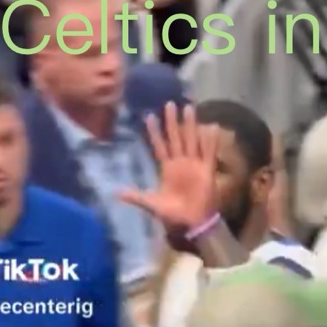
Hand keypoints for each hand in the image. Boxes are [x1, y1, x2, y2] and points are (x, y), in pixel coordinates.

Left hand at [120, 102, 218, 229]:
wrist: (193, 223)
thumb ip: (136, 196)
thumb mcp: (151, 204)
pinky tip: (210, 127)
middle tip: (169, 103)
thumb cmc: (173, 214)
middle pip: (176, 138)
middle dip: (172, 121)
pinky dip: (210, 141)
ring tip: (189, 107)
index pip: (160, 146)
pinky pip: (209, 152)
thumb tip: (116, 193)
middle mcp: (181, 162)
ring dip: (190, 125)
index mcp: (168, 168)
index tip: (149, 117)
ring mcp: (194, 165)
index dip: (155, 133)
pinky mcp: (207, 170)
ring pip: (191, 140)